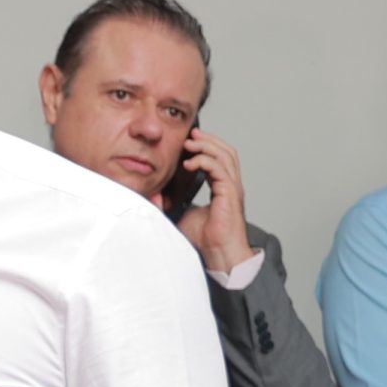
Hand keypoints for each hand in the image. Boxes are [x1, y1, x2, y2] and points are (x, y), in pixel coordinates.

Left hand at [169, 129, 251, 273]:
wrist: (218, 254)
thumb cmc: (205, 238)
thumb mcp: (183, 213)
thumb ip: (174, 202)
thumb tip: (154, 196)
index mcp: (223, 187)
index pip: (220, 158)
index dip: (208, 146)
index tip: (190, 139)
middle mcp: (231, 185)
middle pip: (227, 152)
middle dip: (209, 139)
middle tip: (192, 133)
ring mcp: (232, 189)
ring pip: (226, 156)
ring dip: (207, 146)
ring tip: (190, 142)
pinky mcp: (230, 194)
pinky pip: (220, 170)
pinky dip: (206, 161)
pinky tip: (190, 162)